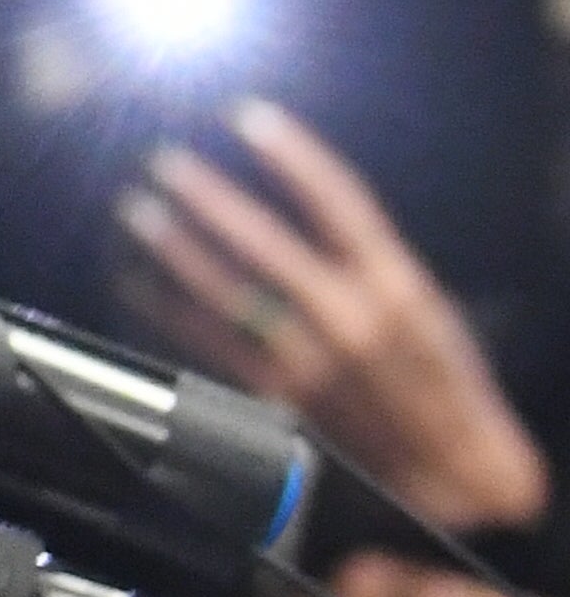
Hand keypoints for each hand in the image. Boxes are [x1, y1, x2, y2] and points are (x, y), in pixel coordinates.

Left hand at [119, 104, 548, 534]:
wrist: (460, 478)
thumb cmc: (444, 390)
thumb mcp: (427, 314)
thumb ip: (371, 269)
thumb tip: (313, 222)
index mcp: (399, 284)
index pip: (339, 201)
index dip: (292, 156)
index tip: (248, 118)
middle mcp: (351, 316)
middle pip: (265, 240)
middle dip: (211, 197)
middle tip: (164, 163)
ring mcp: (310, 360)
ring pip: (225, 290)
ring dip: (175, 248)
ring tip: (135, 212)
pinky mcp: (277, 399)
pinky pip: (207, 345)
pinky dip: (166, 310)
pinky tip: (136, 284)